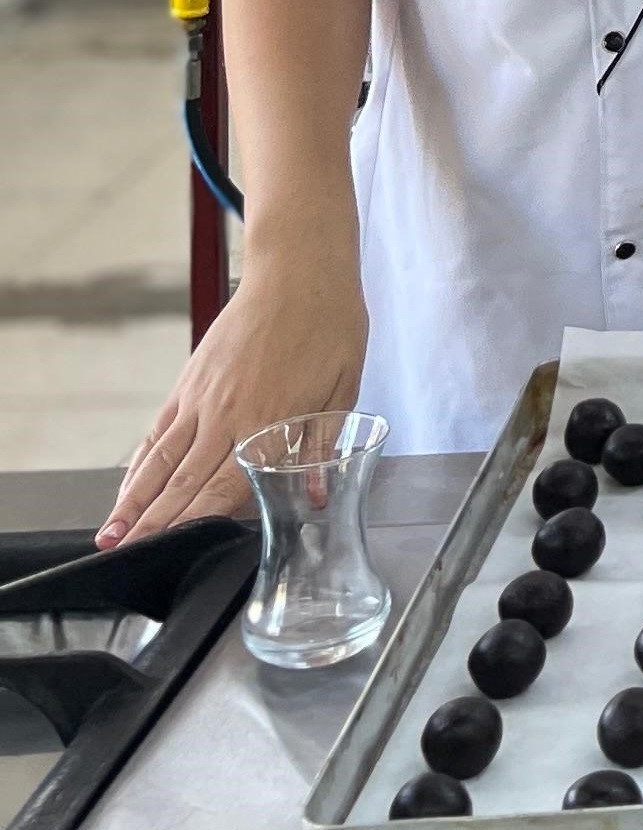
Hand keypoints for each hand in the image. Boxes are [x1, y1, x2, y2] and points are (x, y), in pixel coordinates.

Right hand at [102, 262, 365, 546]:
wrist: (299, 271)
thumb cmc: (329, 324)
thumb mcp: (344, 388)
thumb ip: (322, 445)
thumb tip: (316, 493)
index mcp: (269, 420)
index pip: (226, 485)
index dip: (197, 522)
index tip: (175, 550)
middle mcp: (228, 414)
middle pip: (183, 482)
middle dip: (154, 525)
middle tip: (127, 558)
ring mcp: (202, 398)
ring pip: (160, 460)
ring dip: (134, 501)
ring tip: (112, 534)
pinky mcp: (189, 381)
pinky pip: (158, 430)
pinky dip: (139, 461)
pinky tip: (127, 484)